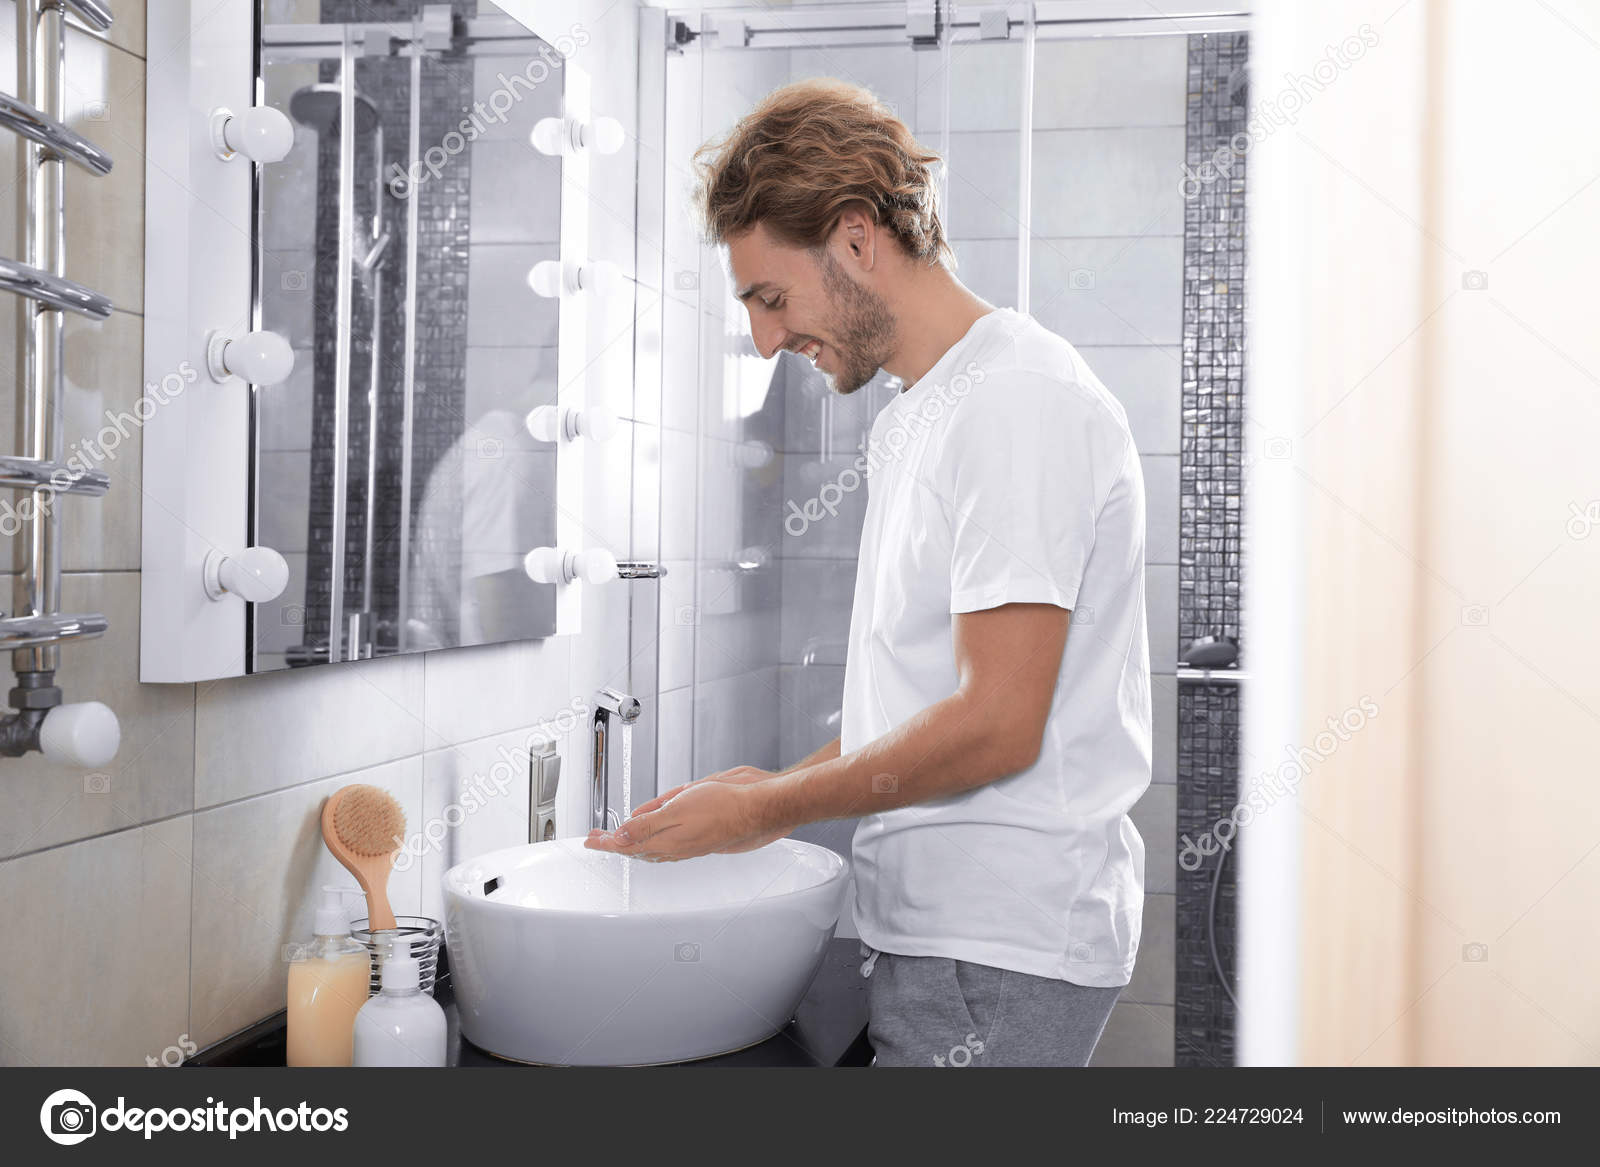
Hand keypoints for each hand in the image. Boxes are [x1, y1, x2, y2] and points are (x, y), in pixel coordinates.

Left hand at [584, 773, 786, 861]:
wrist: (754, 812)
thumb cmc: (722, 806)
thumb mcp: (677, 808)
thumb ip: (646, 824)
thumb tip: (618, 837)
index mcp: (665, 842)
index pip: (625, 845)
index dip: (604, 842)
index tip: (589, 841)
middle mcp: (674, 850)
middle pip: (634, 849)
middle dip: (613, 844)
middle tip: (596, 840)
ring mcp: (686, 848)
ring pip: (649, 851)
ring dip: (630, 845)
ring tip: (616, 842)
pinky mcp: (696, 843)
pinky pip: (664, 849)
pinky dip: (649, 845)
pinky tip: (651, 841)